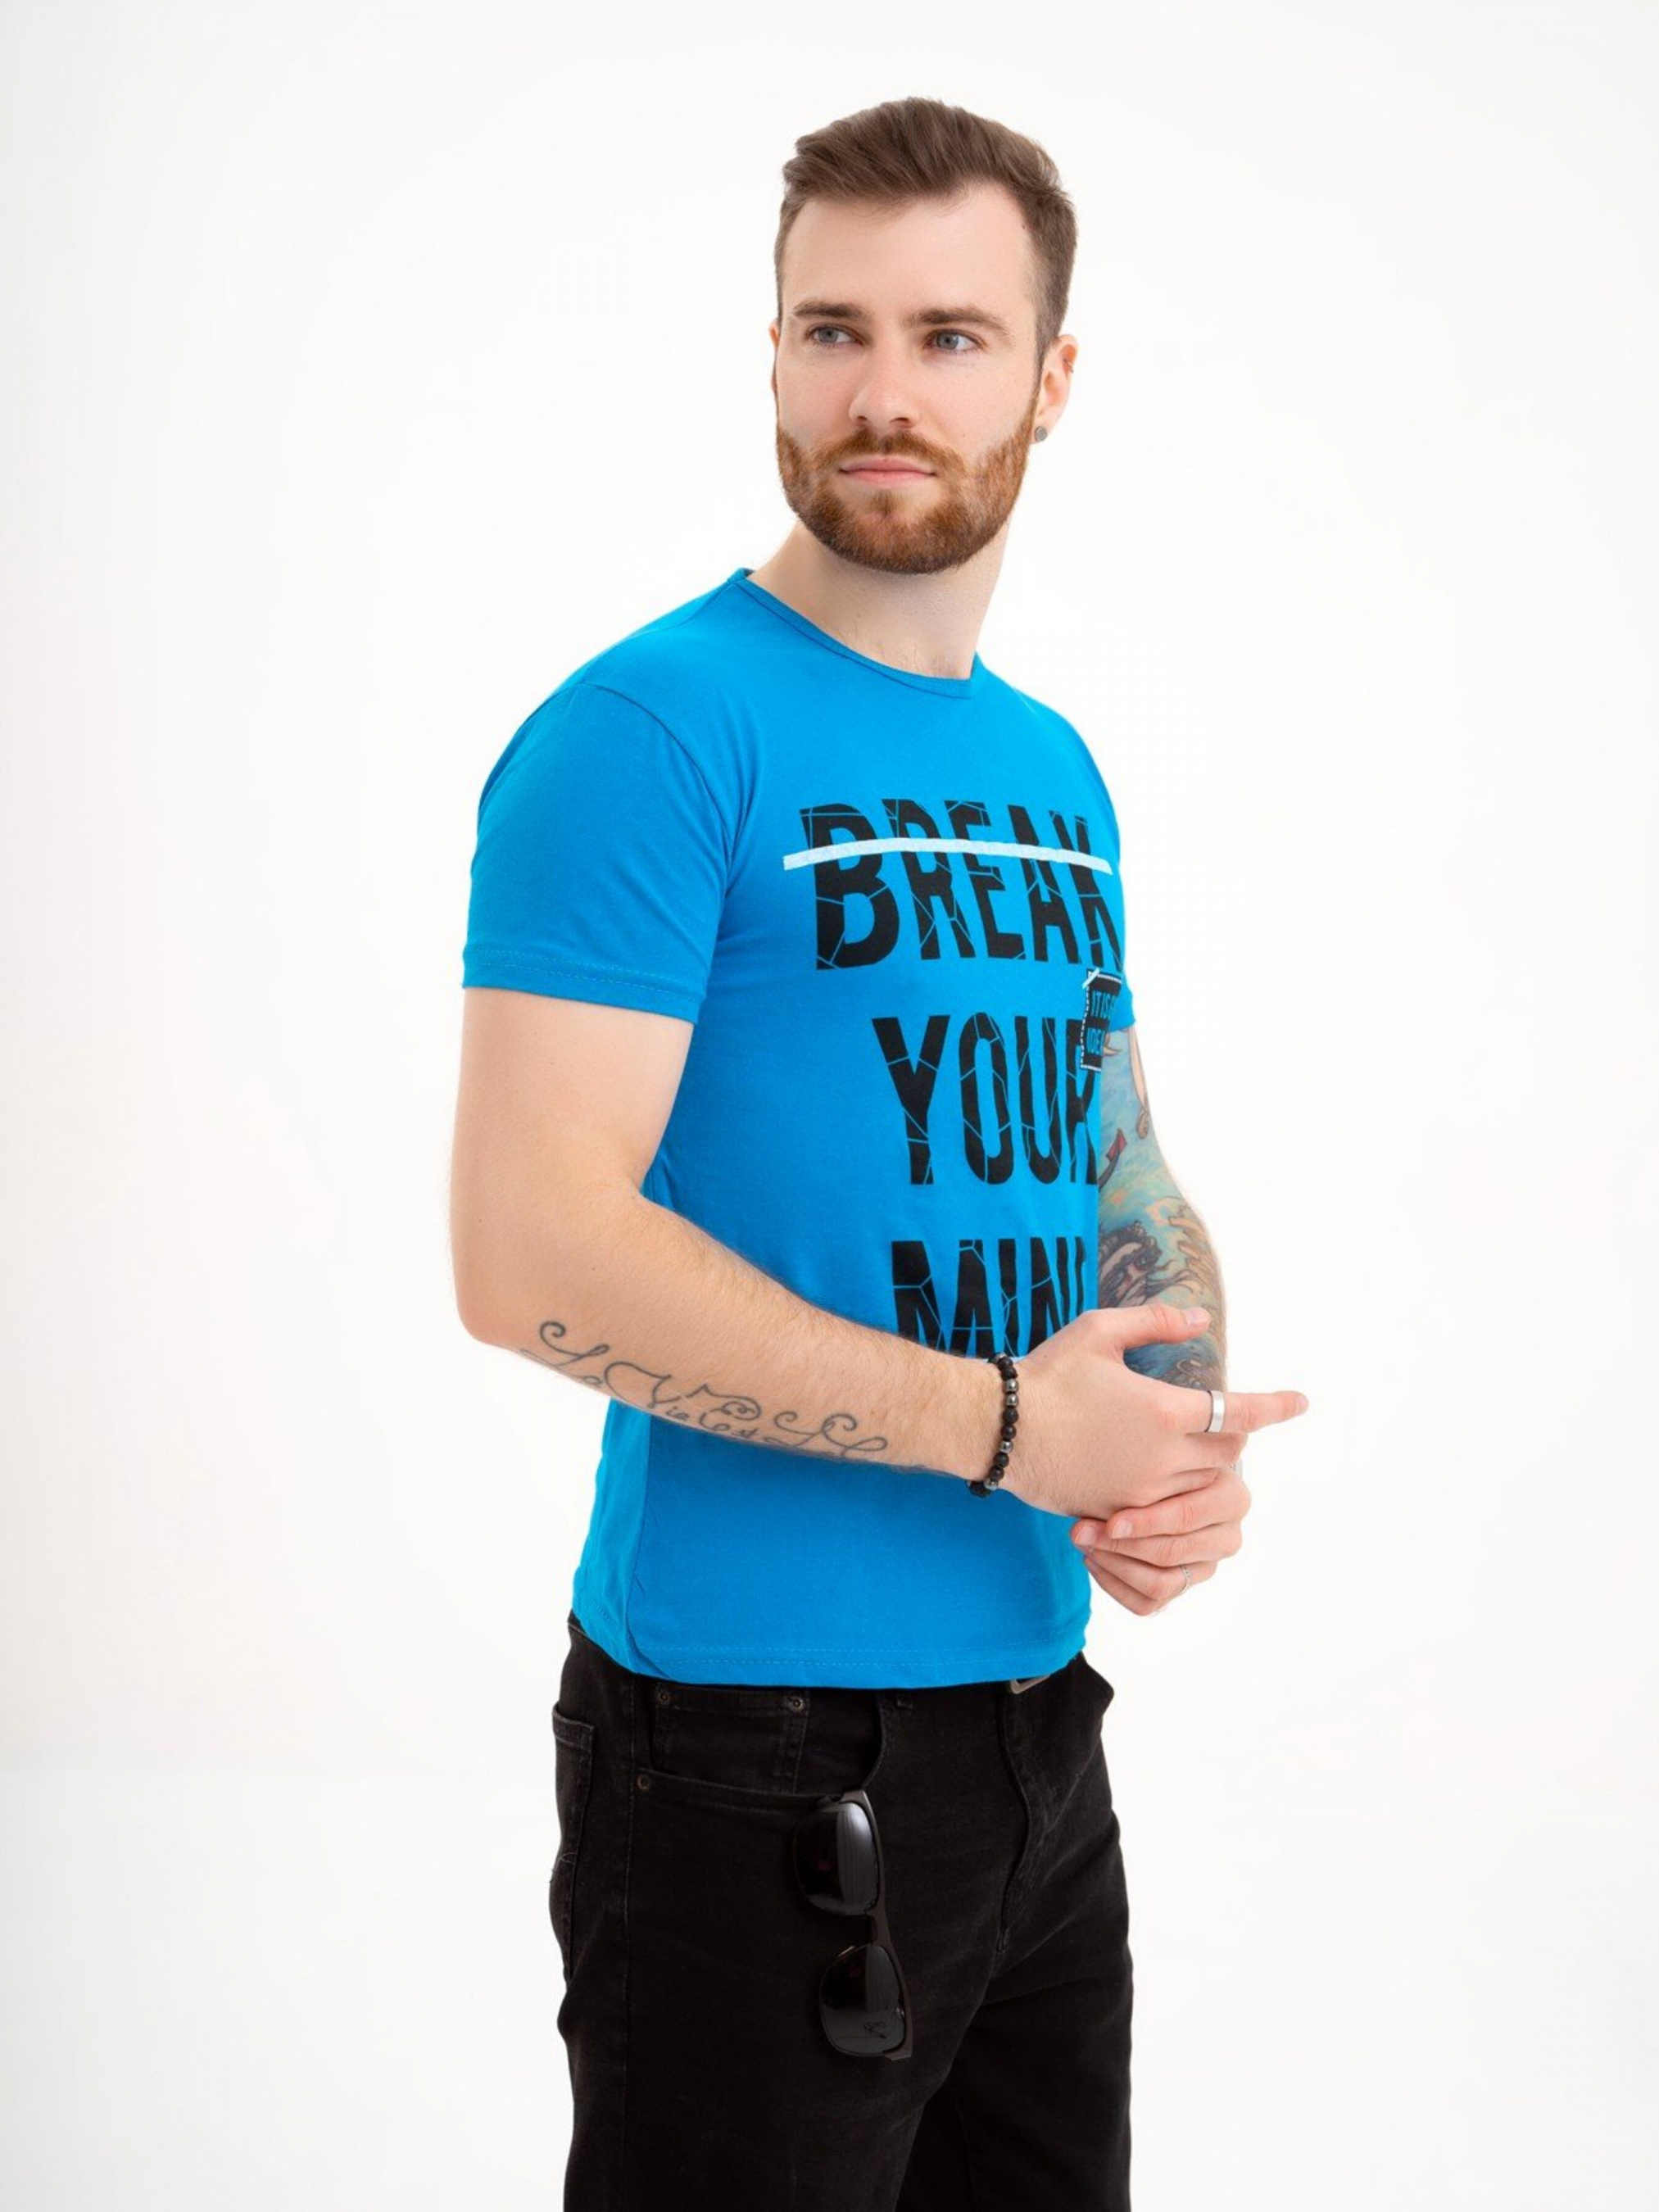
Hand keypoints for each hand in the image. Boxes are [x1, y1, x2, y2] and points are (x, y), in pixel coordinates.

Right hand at [1000, 1302, 1306, 1525]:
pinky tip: (1159, 1478)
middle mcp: (1163, 1457)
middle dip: (1232, 1437)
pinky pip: (1167, 1514)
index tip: (1302, 1404)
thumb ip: (1156, 1323)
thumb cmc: (1048, 1374)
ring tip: (1190, 1451)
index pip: (1240, 1411)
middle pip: (1228, 1455)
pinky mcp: (1118, 1514)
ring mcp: (1142, 1492)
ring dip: (1205, 1469)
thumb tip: (1201, 1320)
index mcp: (1165, 1410)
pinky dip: (1174, 1495)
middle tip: (1221, 1421)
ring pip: (1202, 1489)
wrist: (997, 1430)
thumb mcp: (1100, 1332)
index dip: (1276, 1407)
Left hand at [1069, 1461, 1252, 1616]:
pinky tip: (1093, 1560)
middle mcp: (1227, 1537)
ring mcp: (1207, 1567)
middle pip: (1171, 1552)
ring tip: (1084, 1543)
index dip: (1146, 1523)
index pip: (1186, 1518)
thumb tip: (1117, 1479)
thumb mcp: (1168, 1450)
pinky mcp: (1184, 1587)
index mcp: (1232, 1498)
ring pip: (1160, 1584)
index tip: (1109, 1522)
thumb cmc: (1165, 1457)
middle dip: (1120, 1545)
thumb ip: (1155, 1460)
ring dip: (1114, 1566)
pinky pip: (1148, 1603)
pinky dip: (1114, 1584)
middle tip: (1080, 1531)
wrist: (1172, 1475)